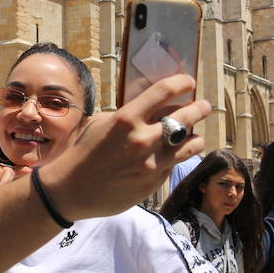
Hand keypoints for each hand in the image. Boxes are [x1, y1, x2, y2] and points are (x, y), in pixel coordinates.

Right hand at [41, 74, 209, 220]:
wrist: (71, 190)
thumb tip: (150, 108)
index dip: (182, 83)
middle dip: (199, 108)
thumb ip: (126, 115)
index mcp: (127, 118)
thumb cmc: (81, 152)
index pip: (164, 91)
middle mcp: (143, 139)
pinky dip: (176, 157)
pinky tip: (173, 155)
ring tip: (195, 136)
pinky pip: (174, 164)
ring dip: (196, 137)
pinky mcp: (154, 182)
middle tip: (203, 106)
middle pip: (186, 117)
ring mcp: (152, 162)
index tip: (188, 82)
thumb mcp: (99, 123)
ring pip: (191, 145)